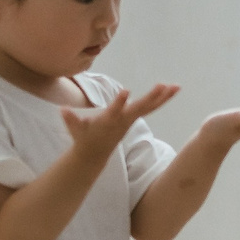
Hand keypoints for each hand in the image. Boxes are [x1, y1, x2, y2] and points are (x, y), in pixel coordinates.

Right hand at [64, 83, 178, 160]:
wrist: (94, 153)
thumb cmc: (83, 137)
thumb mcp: (75, 129)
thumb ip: (70, 119)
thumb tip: (62, 109)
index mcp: (108, 121)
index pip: (114, 111)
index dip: (119, 102)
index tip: (126, 92)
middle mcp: (122, 120)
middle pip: (139, 108)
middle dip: (151, 98)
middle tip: (163, 86)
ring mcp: (130, 119)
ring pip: (149, 107)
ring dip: (163, 97)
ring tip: (176, 86)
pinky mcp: (134, 117)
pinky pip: (151, 106)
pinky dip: (162, 99)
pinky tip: (172, 89)